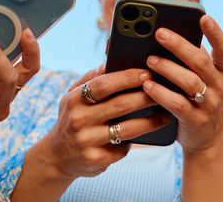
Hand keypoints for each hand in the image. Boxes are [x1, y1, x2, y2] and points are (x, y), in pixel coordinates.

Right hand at [38, 67, 167, 179]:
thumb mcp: (73, 97)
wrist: (57, 157)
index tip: (147, 73)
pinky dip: (135, 142)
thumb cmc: (72, 118)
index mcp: (74, 99)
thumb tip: (109, 61)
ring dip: (150, 122)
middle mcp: (79, 120)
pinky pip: (122, 149)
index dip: (127, 77)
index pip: (103, 84)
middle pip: (120, 105)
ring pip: (127, 130)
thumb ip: (90, 79)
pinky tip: (146, 136)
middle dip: (146, 97)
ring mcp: (86, 141)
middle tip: (164, 92)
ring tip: (165, 115)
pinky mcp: (95, 160)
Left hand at [141, 15, 222, 153]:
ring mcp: (209, 104)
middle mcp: (220, 86)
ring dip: (167, 68)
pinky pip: (178, 104)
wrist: (207, 139)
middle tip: (159, 33)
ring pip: (189, 81)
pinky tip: (147, 85)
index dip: (215, 32)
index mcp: (222, 71)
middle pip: (200, 61)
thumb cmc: (199, 99)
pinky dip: (161, 93)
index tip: (204, 17)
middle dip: (179, 45)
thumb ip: (191, 59)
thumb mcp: (203, 78)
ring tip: (149, 59)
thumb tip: (166, 33)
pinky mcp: (195, 120)